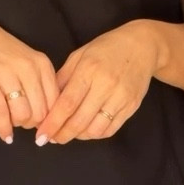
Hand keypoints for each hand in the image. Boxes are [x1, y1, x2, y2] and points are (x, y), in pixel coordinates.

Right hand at [0, 9, 58, 142]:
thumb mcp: (26, 62)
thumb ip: (39, 84)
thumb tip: (47, 118)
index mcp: (42, 64)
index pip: (56, 101)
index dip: (50, 119)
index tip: (43, 127)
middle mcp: (28, 67)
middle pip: (40, 112)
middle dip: (33, 124)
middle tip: (23, 123)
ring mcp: (7, 73)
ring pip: (22, 114)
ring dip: (18, 124)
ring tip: (12, 122)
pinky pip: (0, 112)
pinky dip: (3, 128)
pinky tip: (5, 135)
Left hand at [37, 21, 158, 144]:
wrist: (142, 46)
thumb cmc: (107, 49)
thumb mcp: (80, 55)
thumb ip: (63, 78)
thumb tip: (47, 103)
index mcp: (89, 70)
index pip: (67, 104)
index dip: (52, 123)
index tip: (41, 135)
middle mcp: (106, 85)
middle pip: (79, 120)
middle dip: (62, 134)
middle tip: (51, 139)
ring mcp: (121, 97)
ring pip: (95, 129)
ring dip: (79, 136)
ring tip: (69, 133)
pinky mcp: (131, 106)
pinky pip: (110, 129)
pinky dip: (95, 134)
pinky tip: (86, 130)